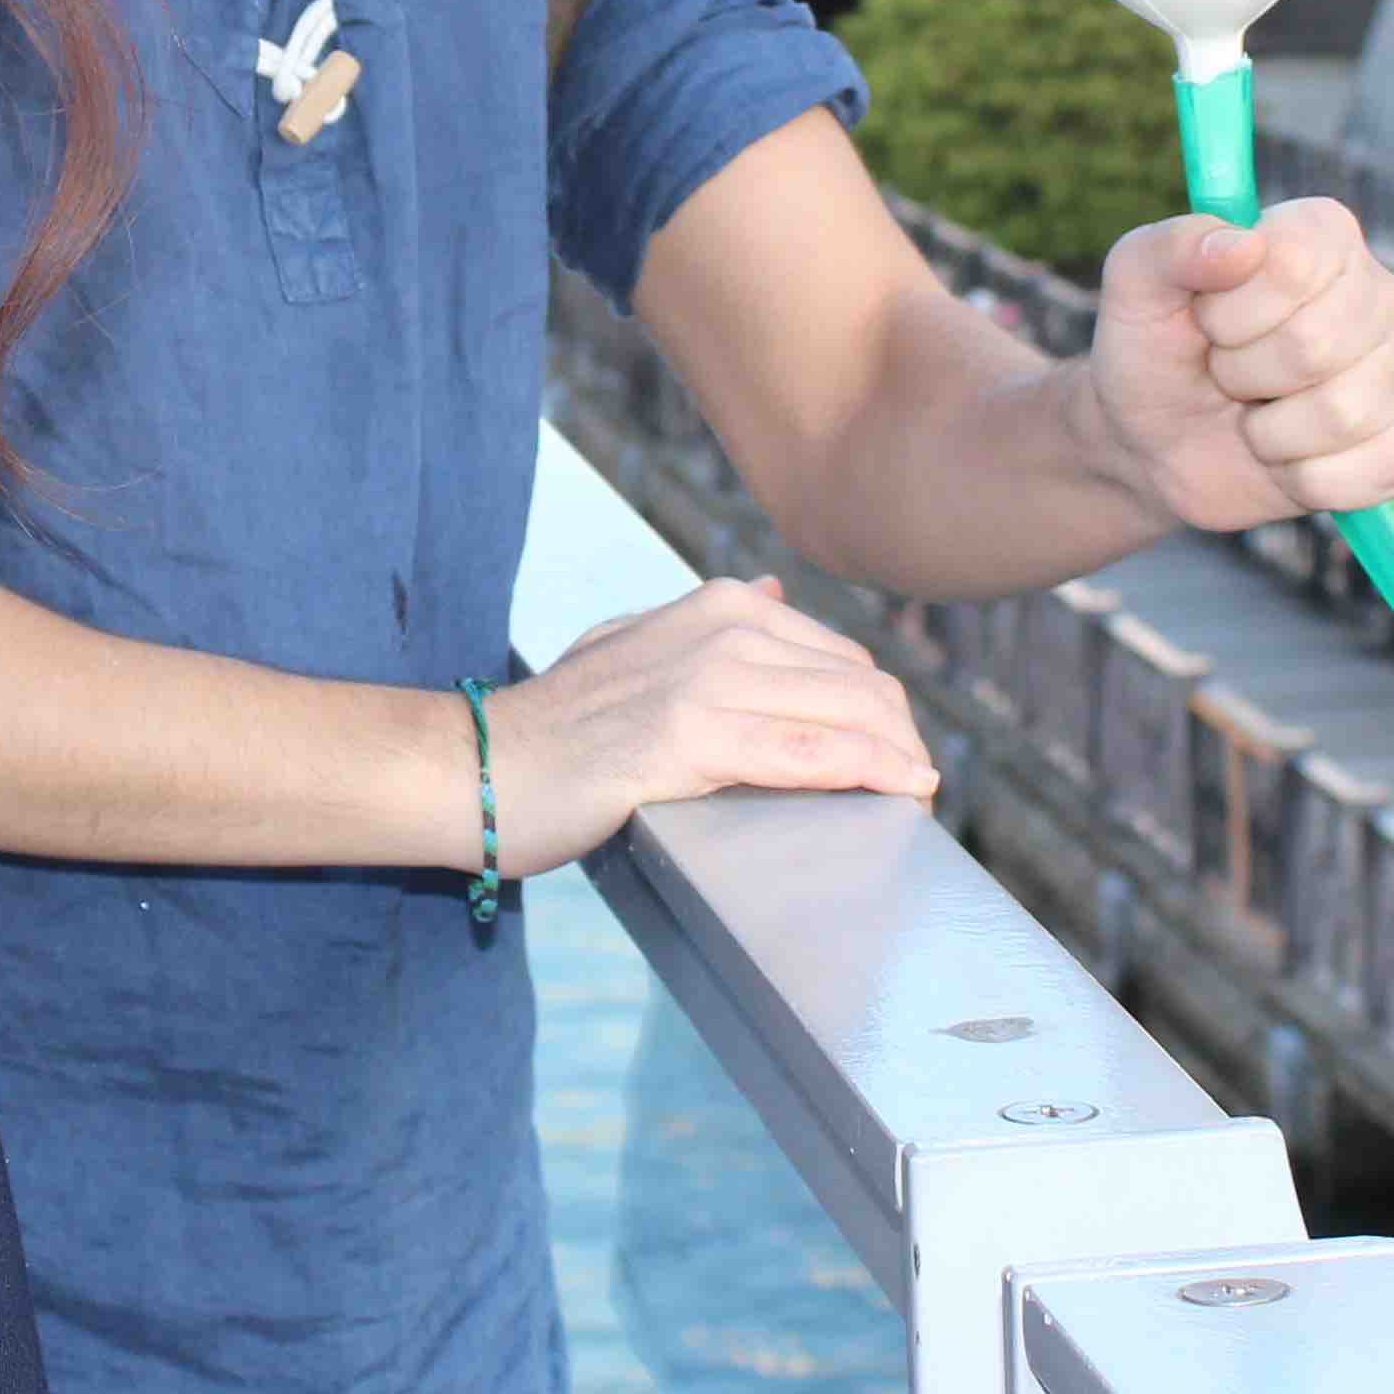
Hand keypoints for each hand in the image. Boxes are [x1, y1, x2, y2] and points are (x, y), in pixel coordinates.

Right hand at [481, 576, 933, 876]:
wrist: (478, 767)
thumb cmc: (556, 728)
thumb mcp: (634, 646)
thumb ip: (707, 625)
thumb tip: (772, 591)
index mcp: (718, 607)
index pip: (841, 657)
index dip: (881, 713)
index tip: (898, 757)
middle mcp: (722, 628)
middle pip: (859, 685)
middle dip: (902, 738)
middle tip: (915, 789)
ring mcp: (706, 680)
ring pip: (848, 716)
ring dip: (898, 761)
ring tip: (914, 802)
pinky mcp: (689, 739)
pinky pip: (810, 755)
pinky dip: (867, 774)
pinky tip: (897, 794)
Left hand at [1078, 203, 1393, 529]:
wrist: (1155, 442)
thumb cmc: (1153, 349)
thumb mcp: (1134, 285)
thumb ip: (1172, 248)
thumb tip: (1243, 246)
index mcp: (1322, 235)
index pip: (1293, 265)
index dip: (1232, 310)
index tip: (1206, 321)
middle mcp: (1377, 293)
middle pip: (1317, 345)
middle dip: (1243, 373)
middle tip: (1226, 373)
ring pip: (1344, 414)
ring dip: (1270, 433)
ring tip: (1254, 416)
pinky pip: (1375, 471)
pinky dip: (1306, 479)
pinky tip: (1286, 460)